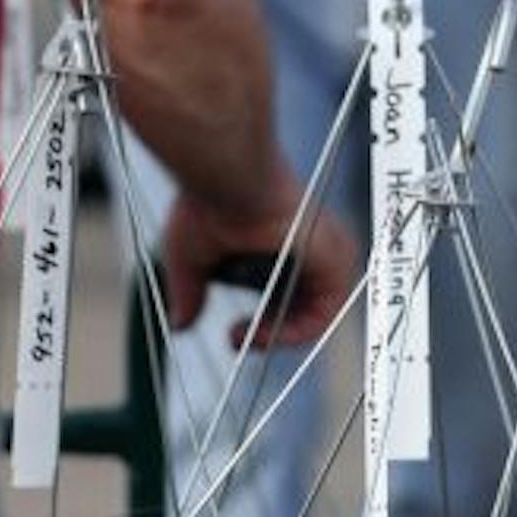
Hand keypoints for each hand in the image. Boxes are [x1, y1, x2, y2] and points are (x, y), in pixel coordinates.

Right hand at [161, 193, 358, 348]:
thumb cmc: (210, 202)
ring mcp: (328, 254)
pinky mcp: (337, 260)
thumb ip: (190, 293)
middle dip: (268, 333)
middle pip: (300, 310)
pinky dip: (294, 332)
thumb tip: (179, 324)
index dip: (260, 325)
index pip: (285, 298)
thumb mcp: (192, 258)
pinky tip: (261, 333)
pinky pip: (324, 315)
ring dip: (279, 336)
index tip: (232, 334)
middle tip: (238, 338)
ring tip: (246, 338)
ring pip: (314, 316)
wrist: (230, 178)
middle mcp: (312, 249)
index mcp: (284, 244)